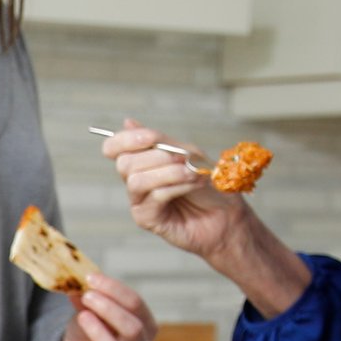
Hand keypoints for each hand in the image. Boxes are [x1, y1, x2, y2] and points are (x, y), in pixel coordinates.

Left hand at [55, 272, 152, 340]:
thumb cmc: (89, 332)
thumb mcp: (88, 309)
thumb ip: (85, 296)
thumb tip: (76, 281)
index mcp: (145, 324)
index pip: (136, 303)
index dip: (114, 289)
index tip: (91, 279)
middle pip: (133, 327)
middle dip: (109, 309)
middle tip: (87, 296)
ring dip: (101, 333)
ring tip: (83, 317)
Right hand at [106, 121, 246, 259]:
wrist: (226, 212)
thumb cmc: (206, 183)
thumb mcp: (186, 153)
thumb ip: (159, 141)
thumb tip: (128, 122)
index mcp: (141, 160)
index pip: (114, 147)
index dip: (126, 139)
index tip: (152, 138)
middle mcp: (135, 180)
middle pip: (124, 163)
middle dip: (157, 156)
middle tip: (183, 158)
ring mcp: (139, 201)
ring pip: (136, 180)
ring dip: (169, 172)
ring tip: (192, 173)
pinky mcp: (147, 219)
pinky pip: (154, 196)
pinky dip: (178, 186)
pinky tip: (194, 184)